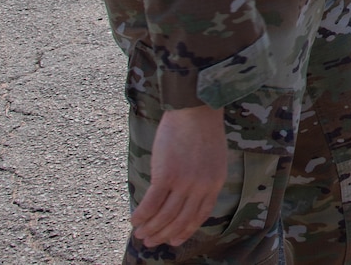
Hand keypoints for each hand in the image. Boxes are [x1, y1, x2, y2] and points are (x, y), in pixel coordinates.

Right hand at [131, 105, 226, 247]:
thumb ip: (204, 178)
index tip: (173, 241)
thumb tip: (186, 196)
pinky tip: (134, 220)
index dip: (185, 231)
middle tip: (150, 242)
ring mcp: (184, 182)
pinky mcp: (166, 175)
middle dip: (164, 235)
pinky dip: (141, 215)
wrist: (196, 108)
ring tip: (140, 234)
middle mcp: (201, 186)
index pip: (199, 216)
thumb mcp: (213, 157)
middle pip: (180, 220)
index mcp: (215, 182)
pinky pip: (151, 204)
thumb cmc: (202, 128)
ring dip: (150, 228)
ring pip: (165, 216)